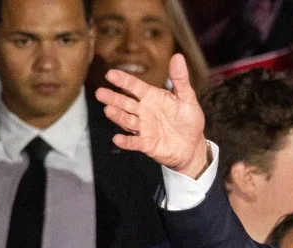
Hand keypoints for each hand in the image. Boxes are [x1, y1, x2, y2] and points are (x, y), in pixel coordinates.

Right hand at [94, 54, 208, 177]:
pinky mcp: (147, 144)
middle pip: (126, 103)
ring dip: (118, 116)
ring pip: (127, 120)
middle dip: (113, 98)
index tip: (110, 74)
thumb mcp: (187, 98)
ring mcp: (144, 128)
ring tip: (108, 110)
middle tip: (100, 93)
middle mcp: (144, 111)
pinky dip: (127, 142)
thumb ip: (180, 80)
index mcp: (152, 98)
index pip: (135, 87)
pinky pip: (135, 143)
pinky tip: (117, 139)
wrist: (193, 146)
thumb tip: (178, 56)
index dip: (123, 81)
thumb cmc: (188, 120)